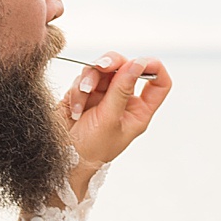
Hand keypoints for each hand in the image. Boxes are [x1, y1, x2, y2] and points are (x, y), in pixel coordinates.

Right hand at [60, 54, 170, 171]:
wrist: (61, 157)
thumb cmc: (90, 150)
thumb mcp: (109, 119)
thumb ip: (122, 89)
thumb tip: (137, 64)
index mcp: (138, 111)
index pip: (158, 84)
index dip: (153, 68)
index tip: (140, 63)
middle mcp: (123, 100)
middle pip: (126, 67)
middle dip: (113, 64)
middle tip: (101, 66)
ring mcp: (104, 95)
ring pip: (102, 69)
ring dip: (90, 78)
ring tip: (83, 95)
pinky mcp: (84, 93)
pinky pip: (84, 77)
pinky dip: (78, 89)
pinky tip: (75, 108)